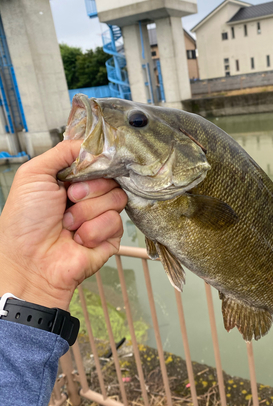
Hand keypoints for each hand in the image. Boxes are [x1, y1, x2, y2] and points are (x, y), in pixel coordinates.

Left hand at [0, 141, 126, 309]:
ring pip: (116, 199)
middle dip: (88, 189)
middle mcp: (88, 197)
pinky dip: (92, 231)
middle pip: (112, 179)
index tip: (78, 174)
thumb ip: (61, 152)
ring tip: (69, 225)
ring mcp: (100, 217)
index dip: (94, 165)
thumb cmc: (24, 223)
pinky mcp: (110, 237)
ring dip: (87, 212)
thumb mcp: (33, 174)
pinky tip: (77, 239)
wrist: (29, 262)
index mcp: (72, 180)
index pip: (99, 162)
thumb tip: (88, 143)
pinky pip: (116, 223)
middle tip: (68, 200)